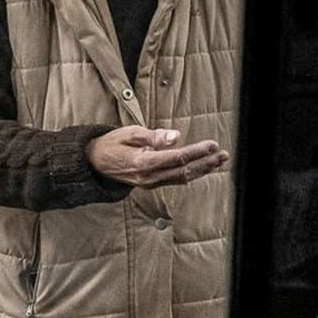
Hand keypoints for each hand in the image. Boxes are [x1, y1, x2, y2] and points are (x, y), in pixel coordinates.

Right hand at [88, 126, 229, 188]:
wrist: (94, 163)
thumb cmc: (111, 144)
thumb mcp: (130, 133)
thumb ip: (153, 136)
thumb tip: (175, 136)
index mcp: (143, 163)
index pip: (177, 159)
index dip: (197, 152)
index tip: (212, 145)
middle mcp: (149, 177)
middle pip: (184, 172)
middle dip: (206, 163)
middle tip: (223, 155)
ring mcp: (150, 183)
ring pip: (182, 179)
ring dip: (202, 170)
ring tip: (219, 161)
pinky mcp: (152, 184)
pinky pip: (175, 180)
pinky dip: (191, 173)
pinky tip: (202, 168)